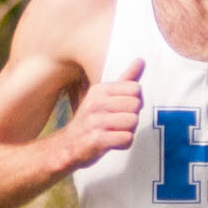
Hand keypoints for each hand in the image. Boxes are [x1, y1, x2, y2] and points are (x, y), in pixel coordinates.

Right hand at [62, 59, 143, 173]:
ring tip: (115, 133)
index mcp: (100, 90)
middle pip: (136, 105)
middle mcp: (97, 102)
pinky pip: (127, 138)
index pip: (135, 88)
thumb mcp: (104, 97)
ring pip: (133, 121)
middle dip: (132, 117)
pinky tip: (113, 143)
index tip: (122, 109)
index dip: (134, 102)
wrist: (66, 147)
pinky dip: (124, 143)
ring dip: (129, 131)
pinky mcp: (97, 140)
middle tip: (118, 124)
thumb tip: (141, 60)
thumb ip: (125, 80)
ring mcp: (96, 121)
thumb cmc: (91, 121)